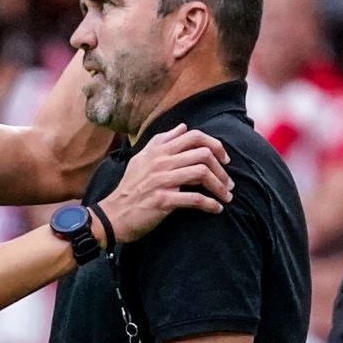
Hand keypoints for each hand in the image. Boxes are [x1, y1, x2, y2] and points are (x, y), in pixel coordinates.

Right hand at [104, 124, 232, 240]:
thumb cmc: (130, 188)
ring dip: (219, 186)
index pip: (193, 136)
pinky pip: (194, 198)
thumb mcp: (142, 159)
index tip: (224, 159)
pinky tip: (216, 209)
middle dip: (221, 168)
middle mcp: (161, 162)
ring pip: (201, 173)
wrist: (113, 215)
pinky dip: (210, 204)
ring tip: (227, 196)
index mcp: (158, 150)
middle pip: (202, 153)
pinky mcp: (163, 200)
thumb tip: (183, 127)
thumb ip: (162, 141)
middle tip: (229, 182)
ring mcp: (162, 180)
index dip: (214, 145)